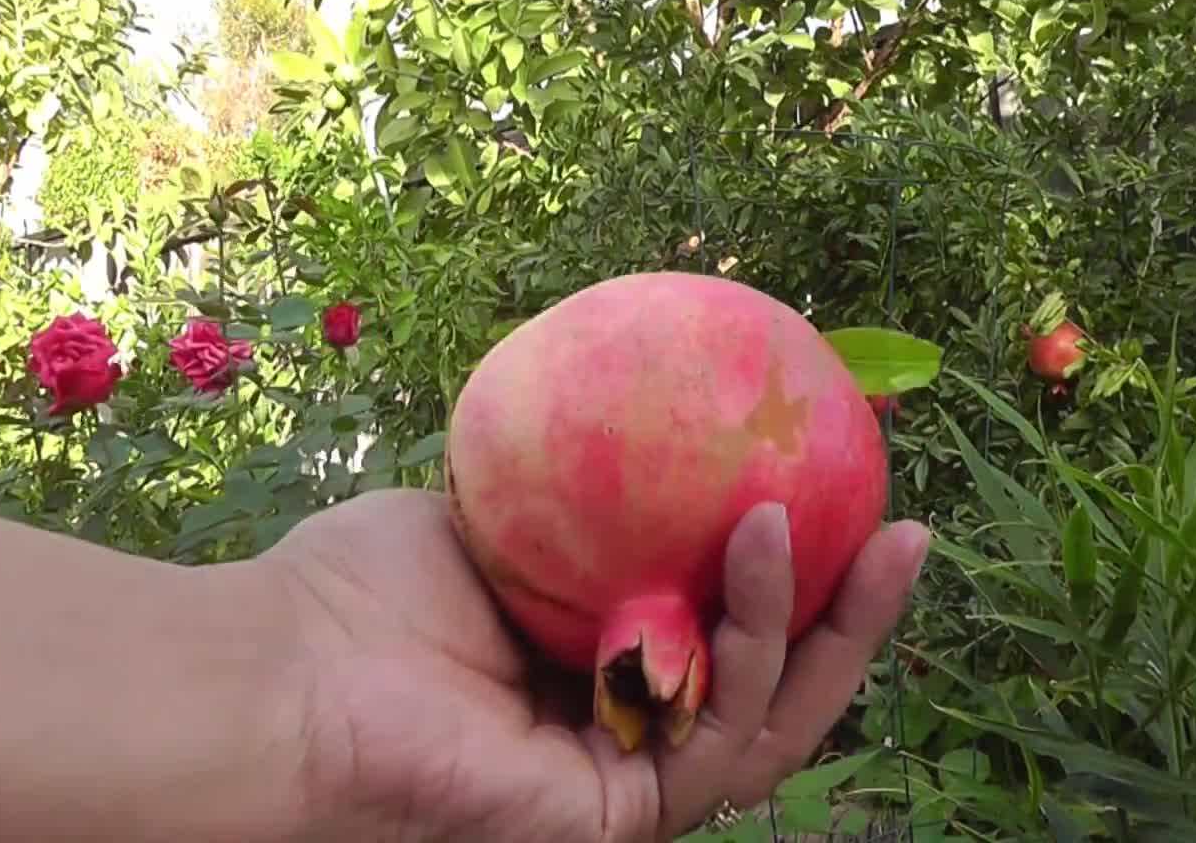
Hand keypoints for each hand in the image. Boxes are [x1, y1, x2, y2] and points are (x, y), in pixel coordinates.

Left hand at [259, 488, 929, 842]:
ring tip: (865, 534)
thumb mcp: (498, 507)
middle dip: (854, 618)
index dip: (798, 574)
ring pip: (771, 721)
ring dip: (825, 625)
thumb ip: (581, 481)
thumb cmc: (360, 592)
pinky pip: (718, 735)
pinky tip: (756, 550)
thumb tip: (655, 395)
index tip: (847, 483)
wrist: (285, 677)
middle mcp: (624, 733)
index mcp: (600, 671)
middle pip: (774, 687)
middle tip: (910, 533)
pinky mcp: (621, 816)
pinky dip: (751, 643)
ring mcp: (628, 785)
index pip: (724, 632)